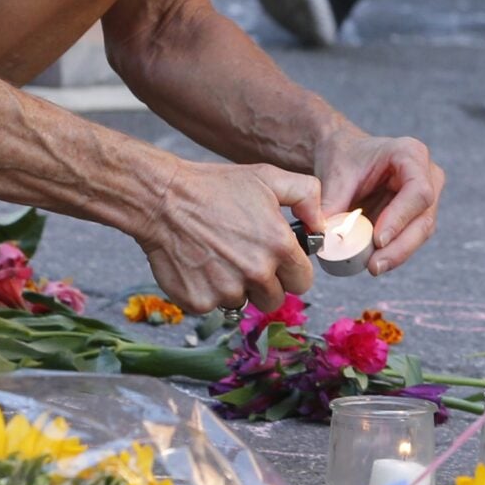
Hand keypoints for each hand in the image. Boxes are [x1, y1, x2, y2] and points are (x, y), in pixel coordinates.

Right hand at [141, 158, 320, 314]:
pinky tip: (200, 265)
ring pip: (243, 303)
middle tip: (245, 259)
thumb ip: (307, 196)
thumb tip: (322, 224)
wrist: (163, 199)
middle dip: (265, 284)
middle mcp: (256, 273)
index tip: (277, 262)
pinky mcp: (199, 301)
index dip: (291, 272)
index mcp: (279, 246)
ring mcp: (226, 290)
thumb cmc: (216, 186)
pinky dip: (208, 291)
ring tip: (220, 258)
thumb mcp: (268, 177)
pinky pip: (213, 307)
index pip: (303, 281)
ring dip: (236, 288)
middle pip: (275, 299)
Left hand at [312, 125, 442, 275]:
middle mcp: (427, 175)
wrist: (345, 156)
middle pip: (424, 218)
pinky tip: (374, 262)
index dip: (400, 217)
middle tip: (374, 266)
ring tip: (372, 267)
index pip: (417, 191)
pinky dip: (393, 252)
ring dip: (397, 253)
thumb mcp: (335, 176)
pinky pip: (410, 238)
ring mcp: (426, 198)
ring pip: (421, 233)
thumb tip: (327, 240)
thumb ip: (332, 205)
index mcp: (411, 154)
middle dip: (400, 246)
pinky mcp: (417, 216)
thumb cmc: (344, 158)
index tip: (378, 240)